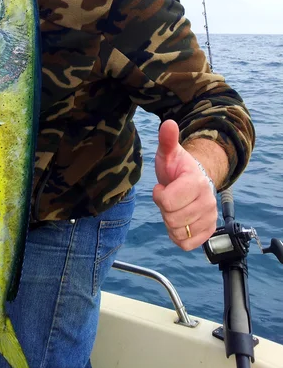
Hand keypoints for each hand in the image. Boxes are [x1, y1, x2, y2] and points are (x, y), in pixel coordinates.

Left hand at [153, 119, 217, 250]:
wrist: (191, 180)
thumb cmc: (176, 167)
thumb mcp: (168, 153)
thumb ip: (167, 140)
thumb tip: (168, 123)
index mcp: (197, 182)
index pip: (166, 202)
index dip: (159, 195)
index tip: (163, 186)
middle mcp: (208, 201)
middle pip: (171, 219)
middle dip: (164, 209)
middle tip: (169, 197)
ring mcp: (210, 217)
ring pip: (178, 232)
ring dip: (170, 222)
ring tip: (175, 207)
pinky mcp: (208, 231)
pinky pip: (186, 244)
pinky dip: (178, 236)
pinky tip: (180, 220)